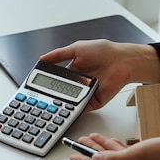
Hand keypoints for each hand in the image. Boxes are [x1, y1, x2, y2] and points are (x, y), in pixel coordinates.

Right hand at [39, 40, 159, 110]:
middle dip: (52, 97)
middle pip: (61, 94)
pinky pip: (82, 109)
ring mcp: (85, 94)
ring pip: (70, 103)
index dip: (47, 84)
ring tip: (52, 106)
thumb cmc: (104, 51)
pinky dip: (75, 111)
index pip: (55, 81)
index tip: (36, 88)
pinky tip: (66, 111)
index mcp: (72, 71)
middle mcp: (78, 84)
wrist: (123, 61)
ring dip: (62, 105)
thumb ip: (58, 54)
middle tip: (42, 100)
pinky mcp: (94, 102)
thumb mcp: (77, 48)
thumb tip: (41, 58)